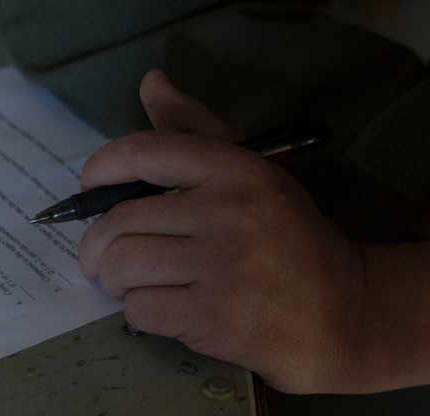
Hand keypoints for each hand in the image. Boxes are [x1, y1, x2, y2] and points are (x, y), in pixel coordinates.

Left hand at [79, 70, 365, 392]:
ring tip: (127, 282)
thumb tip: (150, 83)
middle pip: (121, 220)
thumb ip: (197, 130)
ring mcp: (220, 267)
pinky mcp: (211, 317)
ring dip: (113, 279)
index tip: (88, 188)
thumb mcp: (252, 174)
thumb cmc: (289, 239)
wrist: (340, 311)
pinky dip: (135, 310)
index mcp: (235, 169)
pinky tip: (157, 306)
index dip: (100, 169)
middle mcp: (227, 212)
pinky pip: (139, 308)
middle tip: (101, 257)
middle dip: (97, 243)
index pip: (144, 152)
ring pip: (123, 265)